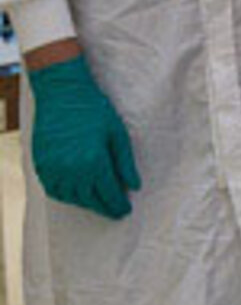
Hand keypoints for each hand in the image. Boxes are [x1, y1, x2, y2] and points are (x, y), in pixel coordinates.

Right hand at [29, 56, 140, 219]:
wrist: (62, 93)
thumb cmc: (95, 110)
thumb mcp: (117, 133)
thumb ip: (126, 163)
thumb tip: (135, 187)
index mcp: (94, 162)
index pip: (109, 194)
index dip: (118, 205)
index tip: (126, 211)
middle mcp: (72, 170)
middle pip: (90, 200)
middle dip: (104, 208)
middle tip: (114, 211)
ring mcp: (53, 169)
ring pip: (71, 197)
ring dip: (86, 203)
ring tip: (97, 203)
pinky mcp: (41, 164)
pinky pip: (53, 190)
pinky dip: (65, 196)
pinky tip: (75, 194)